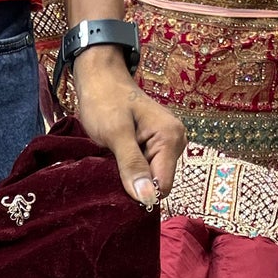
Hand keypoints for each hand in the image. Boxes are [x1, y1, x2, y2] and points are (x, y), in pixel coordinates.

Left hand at [70, 48, 185, 206]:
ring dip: (130, 175)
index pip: (163, 185)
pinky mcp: (155, 146)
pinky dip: (129, 168)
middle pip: (157, 183)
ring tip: (113, 158)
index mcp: (171, 137)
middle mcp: (175, 142)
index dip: (141, 192)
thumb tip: (147, 198)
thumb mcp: (115, 134)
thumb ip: (132, 165)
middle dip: (135, 182)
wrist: (101, 78)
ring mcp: (166, 144)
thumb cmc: (105, 100)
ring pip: (150, 177)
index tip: (117, 185)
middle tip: (111, 166)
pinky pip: (145, 168)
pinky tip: (117, 157)